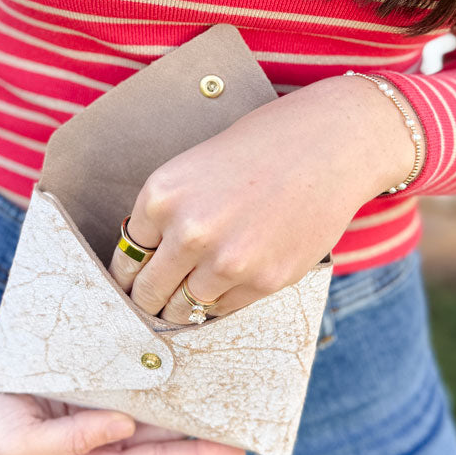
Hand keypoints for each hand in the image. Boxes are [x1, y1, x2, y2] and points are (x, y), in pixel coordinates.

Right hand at [0, 292, 245, 454]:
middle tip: (243, 420)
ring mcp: (91, 420)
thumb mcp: (20, 447)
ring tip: (222, 396)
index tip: (231, 450)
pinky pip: (128, 388)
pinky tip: (179, 369)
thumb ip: (73, 443)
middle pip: (157, 444)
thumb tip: (124, 429)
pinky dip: (154, 382)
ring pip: (148, 416)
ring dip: (181, 407)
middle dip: (197, 434)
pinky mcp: (84, 392)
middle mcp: (94, 450)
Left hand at [108, 74, 421, 323]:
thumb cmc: (261, 149)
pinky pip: (222, 309)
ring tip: (190, 297)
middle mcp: (188, 232)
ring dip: (183, 306)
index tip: (133, 284)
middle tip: (152, 303)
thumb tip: (147, 263)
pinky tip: (228, 281)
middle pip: (148, 291)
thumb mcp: (194, 170)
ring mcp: (226, 261)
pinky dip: (219, 302)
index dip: (130, 273)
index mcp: (161, 196)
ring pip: (183, 308)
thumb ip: (168, 215)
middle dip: (149, 299)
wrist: (328, 145)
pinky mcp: (262, 281)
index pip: (127, 257)